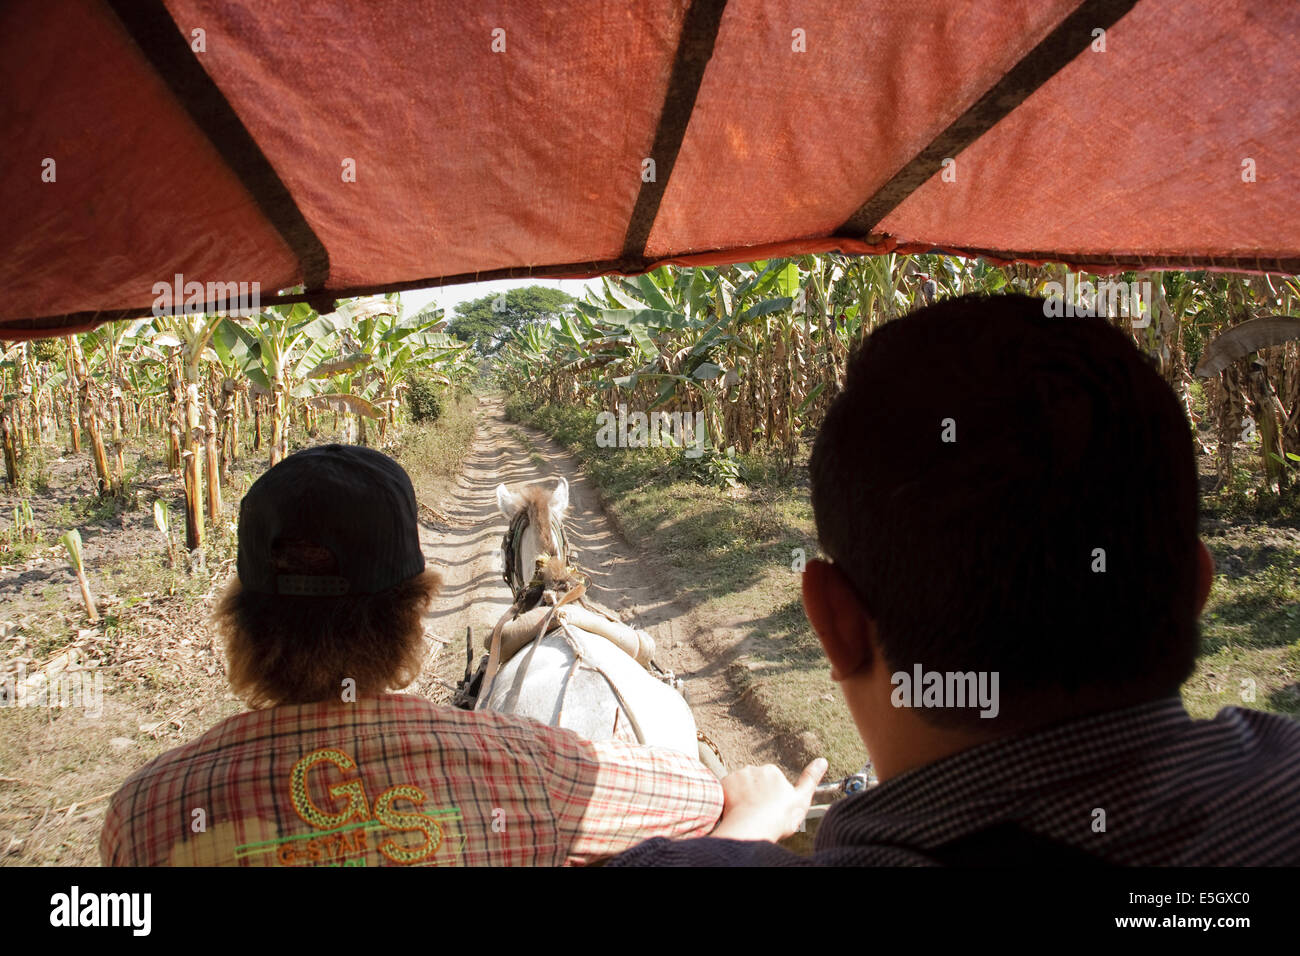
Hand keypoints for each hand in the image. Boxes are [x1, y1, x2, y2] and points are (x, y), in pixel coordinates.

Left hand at [709, 758, 827, 841]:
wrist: (752, 826)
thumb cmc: (779, 816)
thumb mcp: (801, 798)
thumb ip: (811, 778)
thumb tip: (823, 760)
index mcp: (772, 771)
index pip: (771, 781)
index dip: (771, 796)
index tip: (771, 808)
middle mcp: (754, 768)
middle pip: (754, 782)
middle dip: (756, 794)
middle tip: (759, 812)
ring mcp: (738, 776)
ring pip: (740, 786)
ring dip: (742, 796)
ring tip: (747, 814)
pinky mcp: (724, 784)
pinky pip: (726, 790)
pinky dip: (730, 799)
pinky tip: (734, 811)